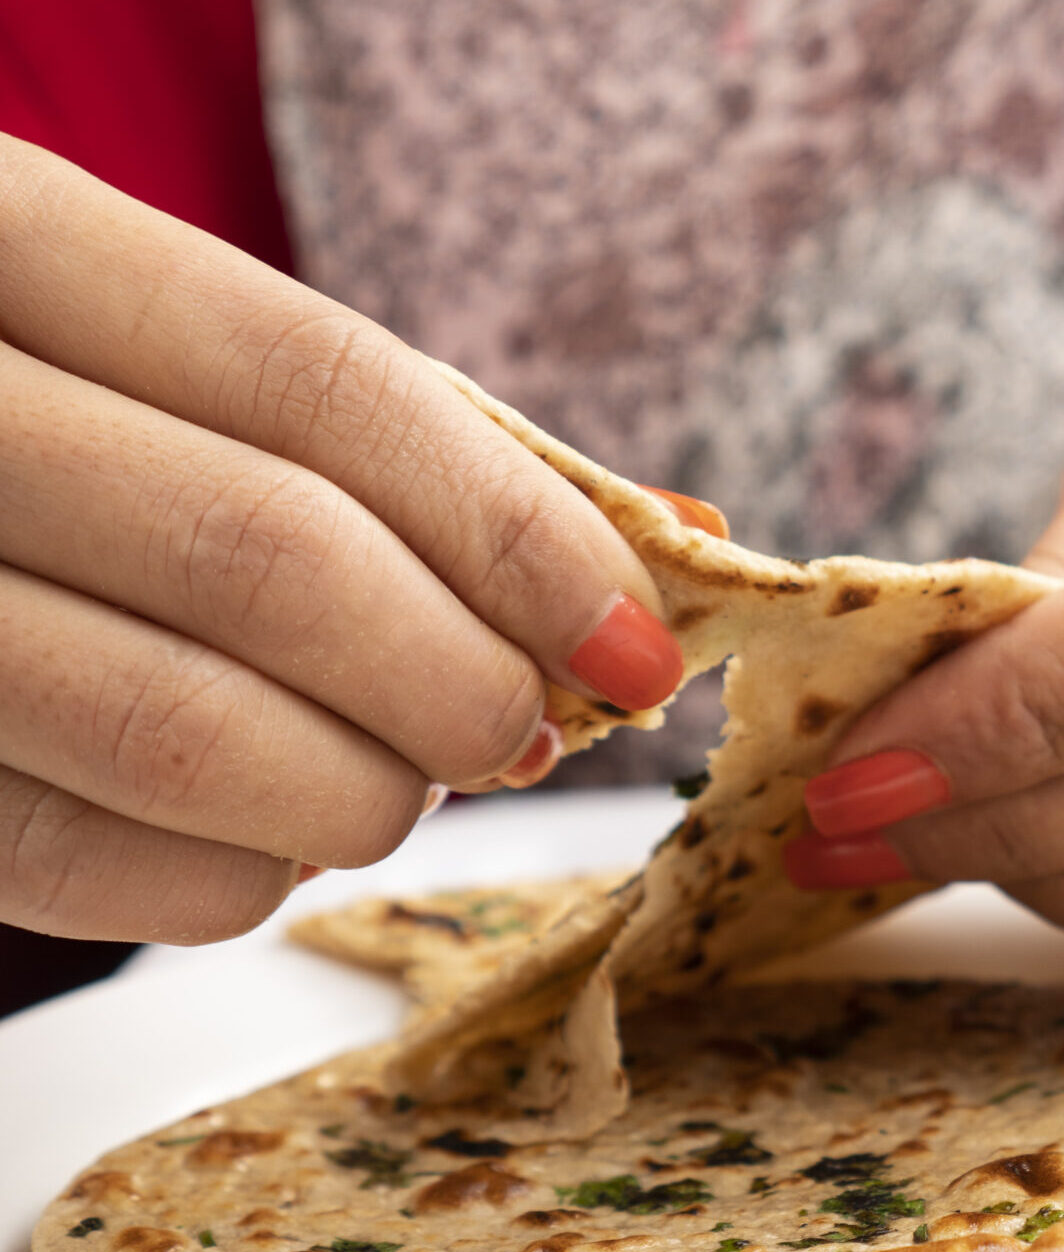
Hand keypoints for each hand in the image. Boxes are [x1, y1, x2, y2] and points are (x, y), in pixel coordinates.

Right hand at [0, 137, 685, 942]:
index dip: (515, 534)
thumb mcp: (192, 360)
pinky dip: (233, 873)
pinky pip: (84, 863)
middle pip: (270, 561)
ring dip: (360, 788)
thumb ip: (415, 436)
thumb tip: (676, 535)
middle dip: (455, 677)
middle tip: (522, 726)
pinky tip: (269, 826)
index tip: (633, 640)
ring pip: (182, 729)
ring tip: (407, 773)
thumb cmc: (48, 407)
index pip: (328, 391)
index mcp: (14, 245)